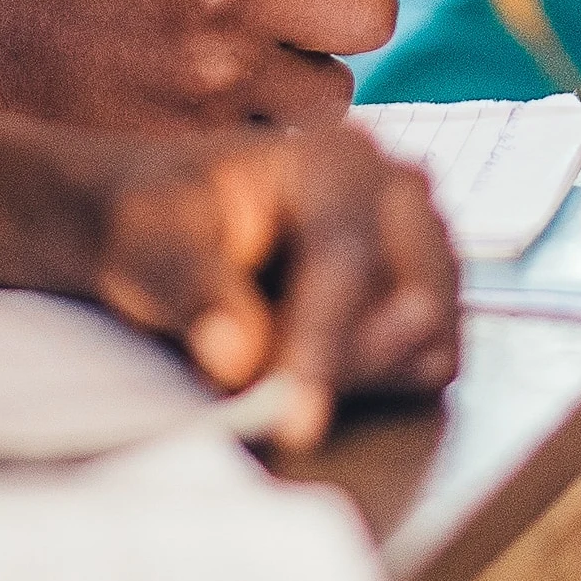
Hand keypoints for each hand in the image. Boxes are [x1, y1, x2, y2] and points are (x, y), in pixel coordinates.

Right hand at [0, 0, 399, 129]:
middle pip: (375, 12)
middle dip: (343, 19)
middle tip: (297, 26)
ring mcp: (221, 77)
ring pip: (336, 91)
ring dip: (302, 89)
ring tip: (239, 77)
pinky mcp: (203, 147)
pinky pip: (282, 144)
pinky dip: (258, 136)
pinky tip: (209, 117)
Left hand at [70, 121, 460, 449]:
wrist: (168, 226)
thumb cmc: (159, 226)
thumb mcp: (147, 244)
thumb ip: (192, 290)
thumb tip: (239, 353)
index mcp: (336, 157)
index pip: (348, 264)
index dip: (323, 347)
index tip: (294, 423)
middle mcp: (400, 189)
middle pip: (414, 309)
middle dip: (344, 365)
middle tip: (269, 399)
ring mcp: (428, 241)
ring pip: (427, 345)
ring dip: (354, 377)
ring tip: (276, 363)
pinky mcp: (433, 293)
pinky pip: (430, 363)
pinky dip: (374, 381)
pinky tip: (311, 359)